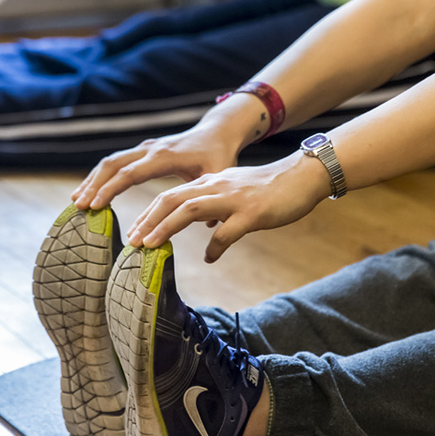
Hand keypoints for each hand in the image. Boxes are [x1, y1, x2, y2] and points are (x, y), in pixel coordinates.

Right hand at [72, 122, 243, 210]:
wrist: (216, 133)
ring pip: (110, 161)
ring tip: (78, 201)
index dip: (111, 189)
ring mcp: (144, 149)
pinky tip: (91, 190)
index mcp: (164, 156)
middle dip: (94, 185)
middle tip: (79, 206)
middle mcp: (150, 149)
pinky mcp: (143, 151)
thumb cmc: (218, 155)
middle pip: (112, 164)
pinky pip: (116, 162)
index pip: (130, 173)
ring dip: (93, 180)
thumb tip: (209, 226)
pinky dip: (101, 176)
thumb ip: (211, 196)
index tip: (95, 206)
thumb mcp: (218, 175)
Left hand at [125, 152, 330, 262]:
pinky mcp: (252, 213)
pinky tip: (210, 258)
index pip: (169, 196)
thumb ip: (216, 207)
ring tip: (151, 246)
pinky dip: (215, 246)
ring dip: (166, 228)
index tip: (133, 233)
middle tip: (132, 242)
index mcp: (209, 182)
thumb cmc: (268, 189)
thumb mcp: (234, 192)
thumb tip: (206, 231)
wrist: (301, 177)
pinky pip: (227, 232)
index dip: (148, 214)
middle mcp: (215, 187)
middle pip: (171, 199)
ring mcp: (233, 199)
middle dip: (147, 221)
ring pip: (189, 210)